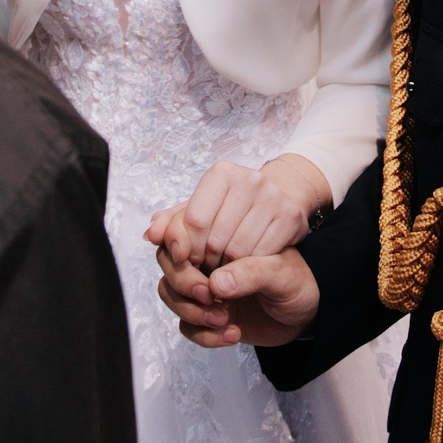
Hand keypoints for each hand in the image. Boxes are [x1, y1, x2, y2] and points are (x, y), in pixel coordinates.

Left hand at [145, 155, 328, 270]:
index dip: (188, 247)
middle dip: (207, 261)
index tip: (189, 258)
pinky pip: (262, 256)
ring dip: (228, 268)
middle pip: (215, 238)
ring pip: (238, 251)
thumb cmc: (232, 208)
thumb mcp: (200, 211)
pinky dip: (250, 267)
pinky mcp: (291, 217)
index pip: (194, 220)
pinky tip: (246, 265)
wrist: (280, 200)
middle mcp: (249, 179)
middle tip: (207, 267)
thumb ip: (172, 223)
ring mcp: (273, 197)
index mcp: (221, 173)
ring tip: (224, 268)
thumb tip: (151, 234)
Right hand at [155, 242, 318, 348]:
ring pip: (168, 291)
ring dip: (191, 310)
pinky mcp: (205, 314)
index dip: (177, 238)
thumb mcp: (284, 273)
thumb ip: (253, 273)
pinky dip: (204, 334)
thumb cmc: (300, 282)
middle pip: (167, 259)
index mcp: (226, 228)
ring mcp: (204, 284)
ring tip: (223, 318)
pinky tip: (233, 333)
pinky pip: (185, 325)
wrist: (308, 314)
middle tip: (208, 294)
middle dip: (182, 279)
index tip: (186, 256)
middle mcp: (208, 254)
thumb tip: (217, 283)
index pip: (183, 224)